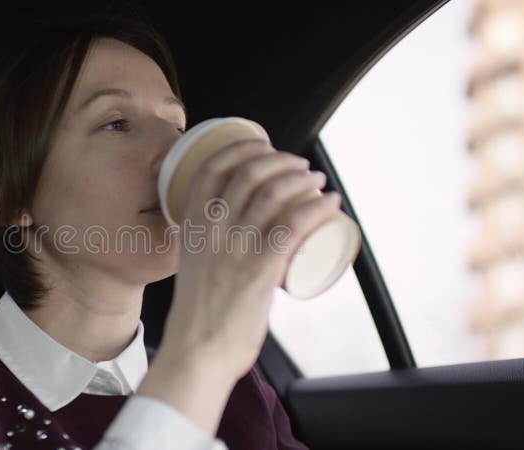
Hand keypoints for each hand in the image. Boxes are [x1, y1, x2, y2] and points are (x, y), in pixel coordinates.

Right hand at [160, 138, 340, 380]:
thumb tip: (241, 239)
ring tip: (317, 181)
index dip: (241, 148)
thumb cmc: (200, 314)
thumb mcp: (195, 265)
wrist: (198, 350)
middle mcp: (213, 229)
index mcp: (193, 225)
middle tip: (301, 166)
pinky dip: (317, 207)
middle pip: (250, 173)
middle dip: (281, 159)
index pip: (213, 168)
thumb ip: (212, 248)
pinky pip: (294, 225)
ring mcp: (236, 247)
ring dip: (303, 178)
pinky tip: (330, 203)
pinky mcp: (260, 269)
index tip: (262, 144)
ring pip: (274, 192)